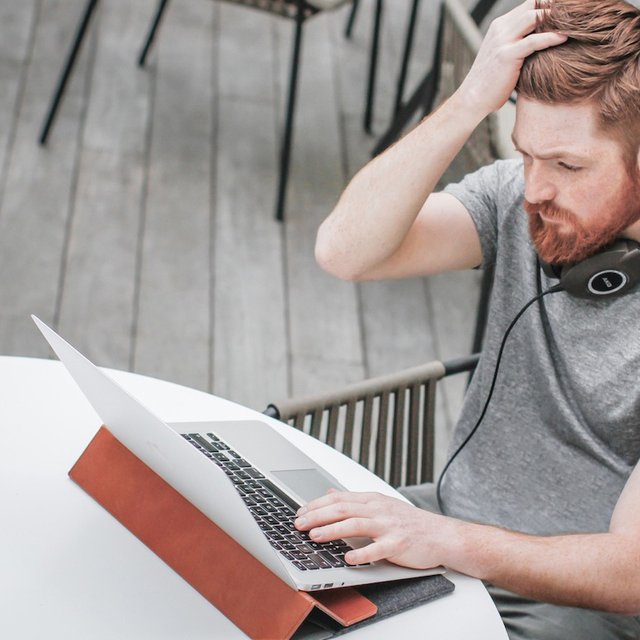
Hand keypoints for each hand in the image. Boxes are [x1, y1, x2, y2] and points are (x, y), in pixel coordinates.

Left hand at [294, 490, 455, 568]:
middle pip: (343, 508)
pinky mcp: (398, 544)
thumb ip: (354, 501)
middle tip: (299, 523)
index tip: (300, 512)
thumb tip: (329, 492)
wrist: (441, 534)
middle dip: (318, 515)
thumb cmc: (409, 522)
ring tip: (315, 536)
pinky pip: (377, 549)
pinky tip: (348, 558)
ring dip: (333, 530)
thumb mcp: (380, 505)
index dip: (317, 504)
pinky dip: (362, 554)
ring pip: (356, 524)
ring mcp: (389, 526)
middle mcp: (378, 509)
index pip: (339, 498)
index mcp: (372, 500)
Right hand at [456, 0, 566, 115]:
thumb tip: (542, 43)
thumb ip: (520, 44)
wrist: (472, 99)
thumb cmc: (492, 82)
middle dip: (556, 6)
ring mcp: (503, 41)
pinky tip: (565, 38)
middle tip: (580, 10)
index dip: (549, 5)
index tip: (570, 9)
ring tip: (576, 21)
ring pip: (534, 17)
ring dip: (556, 18)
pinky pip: (533, 41)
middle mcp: (501, 28)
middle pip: (534, 5)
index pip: (530, 4)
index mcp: (501, 25)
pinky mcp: (506, 55)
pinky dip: (551, 37)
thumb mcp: (504, 56)